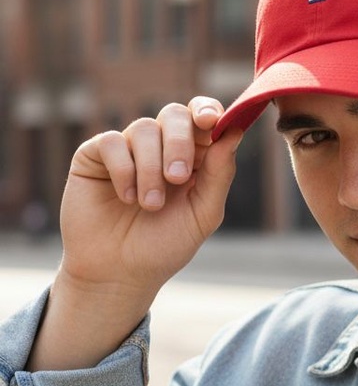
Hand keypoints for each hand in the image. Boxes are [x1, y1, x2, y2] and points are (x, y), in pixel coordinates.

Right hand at [28, 99, 241, 370]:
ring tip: (150, 205)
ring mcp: (128, 148)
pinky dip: (123, 169)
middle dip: (179, 143)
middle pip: (175, 115)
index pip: (203, 117)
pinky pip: (112, 141)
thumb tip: (235, 131)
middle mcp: (161, 146)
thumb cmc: (165, 245)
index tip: (210, 122)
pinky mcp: (95, 155)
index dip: (208, 111)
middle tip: (177, 178)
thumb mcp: (203, 214)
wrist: (119, 274)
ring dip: (150, 168)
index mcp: (193, 155)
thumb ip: (220, 173)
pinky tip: (126, 197)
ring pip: (144, 128)